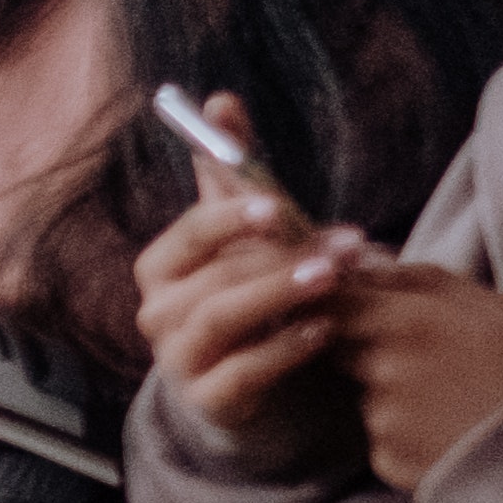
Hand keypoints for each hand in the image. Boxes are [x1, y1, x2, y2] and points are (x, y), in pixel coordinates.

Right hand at [134, 92, 364, 476]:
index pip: (191, 233)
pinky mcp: (207, 402)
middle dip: (282, 257)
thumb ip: (230, 173)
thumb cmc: (248, 299)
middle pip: (214, 276)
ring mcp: (178, 360)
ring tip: (334, 279)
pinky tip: (325, 330)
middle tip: (344, 246)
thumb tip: (221, 99)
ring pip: (222, 319)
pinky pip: (242, 374)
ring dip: (282, 294)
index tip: (279, 205)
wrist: (248, 391)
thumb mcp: (242, 238)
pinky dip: (284, 350)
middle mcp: (158, 313)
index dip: (232, 217)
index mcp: (161, 266)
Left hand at [333, 262, 502, 490]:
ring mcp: (382, 418)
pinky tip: (448, 435)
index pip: (336, 300)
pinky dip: (405, 435)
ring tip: (451, 403)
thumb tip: (370, 264)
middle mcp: (385, 369)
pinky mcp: (387, 460)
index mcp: (410, 321)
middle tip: (428, 361)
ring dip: (392, 394)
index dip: (342, 303)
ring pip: (367, 393)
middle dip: (368, 348)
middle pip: (342, 347)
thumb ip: (424, 280)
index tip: (359, 307)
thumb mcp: (495, 305)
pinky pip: (381, 437)